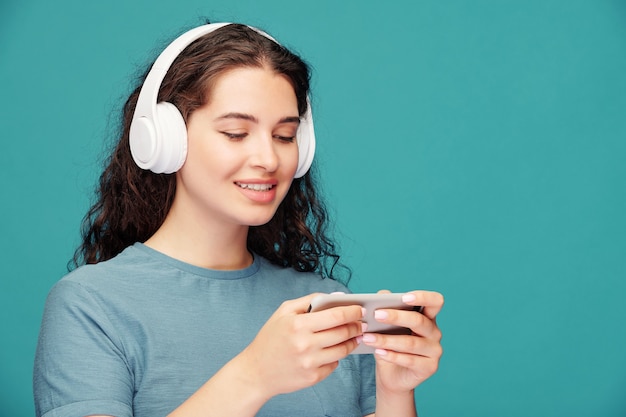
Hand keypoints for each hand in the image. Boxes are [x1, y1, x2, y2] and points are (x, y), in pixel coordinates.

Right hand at [238, 293, 364, 399]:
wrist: (257, 371)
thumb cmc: (271, 338)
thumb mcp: (283, 312)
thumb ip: (309, 300)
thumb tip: (335, 297)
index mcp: (298, 324)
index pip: (335, 316)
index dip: (352, 311)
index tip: (360, 309)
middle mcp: (305, 344)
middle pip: (342, 332)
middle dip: (356, 326)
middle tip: (361, 323)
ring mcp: (310, 363)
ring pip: (343, 350)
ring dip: (352, 341)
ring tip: (354, 336)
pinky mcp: (313, 377)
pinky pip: (334, 364)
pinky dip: (336, 356)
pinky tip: (334, 350)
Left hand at [361, 290, 443, 393]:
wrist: (392, 376)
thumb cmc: (391, 345)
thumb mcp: (386, 326)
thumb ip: (387, 308)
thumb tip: (382, 294)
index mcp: (428, 317)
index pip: (435, 302)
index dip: (423, 297)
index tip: (404, 298)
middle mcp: (434, 333)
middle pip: (419, 321)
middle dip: (396, 317)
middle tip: (376, 314)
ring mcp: (434, 351)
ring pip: (410, 343)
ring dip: (386, 339)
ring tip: (368, 337)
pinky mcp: (429, 367)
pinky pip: (409, 360)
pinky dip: (392, 355)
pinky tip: (378, 352)